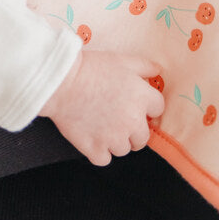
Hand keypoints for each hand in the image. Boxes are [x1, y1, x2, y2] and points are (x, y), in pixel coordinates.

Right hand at [40, 51, 165, 165]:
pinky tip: (92, 138)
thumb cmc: (90, 68)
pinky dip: (99, 152)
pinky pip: (105, 159)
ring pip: (124, 149)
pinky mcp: (95, 149)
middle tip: (117, 119)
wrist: (60, 83)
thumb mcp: (121, 60)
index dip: (146, 106)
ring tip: (101, 126)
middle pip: (143, 137)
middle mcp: (132, 121)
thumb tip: (157, 71)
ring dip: (116, 141)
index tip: (133, 103)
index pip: (158, 109)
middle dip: (133, 129)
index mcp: (142, 98)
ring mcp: (114, 138)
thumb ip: (144, 66)